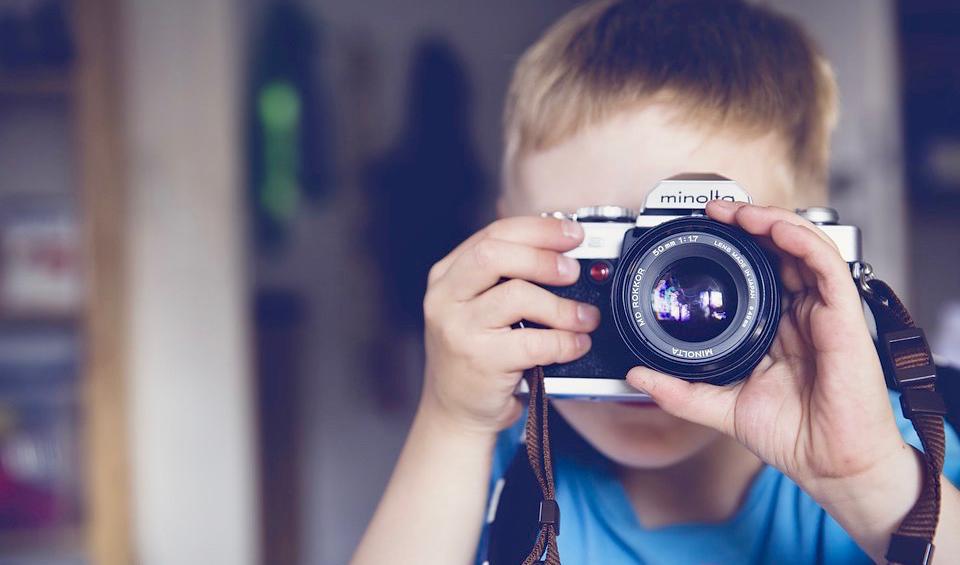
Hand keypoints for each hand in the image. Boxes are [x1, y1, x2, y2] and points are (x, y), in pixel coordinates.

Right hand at [421, 216, 600, 435]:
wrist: (454, 411)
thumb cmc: (475, 355)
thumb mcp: (476, 307)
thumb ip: (505, 277)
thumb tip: (561, 251)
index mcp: (447, 275)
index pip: (493, 234)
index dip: (538, 229)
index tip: (571, 233)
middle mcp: (445, 298)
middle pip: (495, 255)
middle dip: (543, 257)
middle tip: (573, 271)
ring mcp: (459, 329)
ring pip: (517, 295)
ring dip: (561, 305)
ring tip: (583, 317)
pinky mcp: (480, 360)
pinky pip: (533, 342)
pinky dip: (564, 341)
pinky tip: (575, 344)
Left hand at [626, 201, 911, 494]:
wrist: (830, 466)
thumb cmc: (793, 436)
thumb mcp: (721, 407)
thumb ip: (679, 391)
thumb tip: (636, 376)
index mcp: (778, 327)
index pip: (759, 270)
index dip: (735, 245)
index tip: (701, 230)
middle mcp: (802, 313)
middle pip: (780, 249)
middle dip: (748, 222)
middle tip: (714, 211)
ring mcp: (824, 311)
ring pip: (803, 246)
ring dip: (770, 221)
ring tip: (737, 211)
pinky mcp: (845, 316)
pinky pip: (827, 265)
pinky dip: (801, 240)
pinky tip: (774, 229)